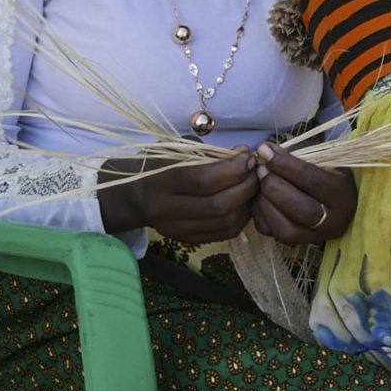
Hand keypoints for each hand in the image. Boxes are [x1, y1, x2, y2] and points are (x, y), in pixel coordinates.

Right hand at [100, 150, 259, 240]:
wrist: (134, 197)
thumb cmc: (160, 166)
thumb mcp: (176, 151)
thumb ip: (210, 153)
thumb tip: (243, 154)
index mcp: (161, 182)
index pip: (206, 180)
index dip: (234, 169)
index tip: (248, 157)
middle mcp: (167, 210)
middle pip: (219, 205)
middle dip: (246, 187)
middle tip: (255, 172)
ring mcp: (177, 229)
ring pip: (226, 223)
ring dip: (247, 203)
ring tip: (252, 185)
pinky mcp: (187, 240)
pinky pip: (225, 233)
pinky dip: (241, 216)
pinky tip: (243, 201)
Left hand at [251, 143, 355, 244]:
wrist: (333, 197)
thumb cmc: (324, 170)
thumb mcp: (319, 157)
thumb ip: (295, 153)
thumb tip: (265, 151)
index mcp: (343, 193)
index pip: (312, 180)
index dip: (284, 164)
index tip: (265, 150)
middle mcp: (335, 221)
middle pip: (301, 210)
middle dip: (274, 187)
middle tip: (260, 169)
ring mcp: (317, 236)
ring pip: (286, 229)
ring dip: (265, 203)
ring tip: (257, 183)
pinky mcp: (298, 243)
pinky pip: (273, 234)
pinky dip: (260, 214)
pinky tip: (258, 197)